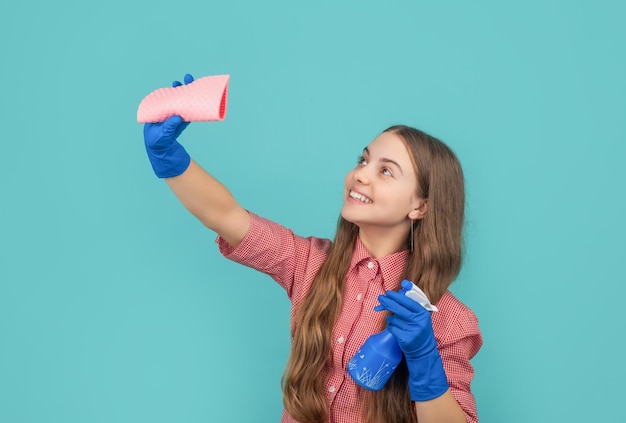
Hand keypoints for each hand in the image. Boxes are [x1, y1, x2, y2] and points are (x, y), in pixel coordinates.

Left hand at [143, 74, 193, 177]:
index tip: (176, 83)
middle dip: (180, 89)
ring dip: (187, 96)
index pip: (163, 98)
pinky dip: (191, 108)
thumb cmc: (157, 145)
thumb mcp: (161, 135)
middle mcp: (165, 113)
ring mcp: (173, 118)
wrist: (163, 156)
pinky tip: (196, 101)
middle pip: (173, 98)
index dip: (170, 90)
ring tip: (192, 85)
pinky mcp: (180, 124)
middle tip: (187, 79)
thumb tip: (177, 116)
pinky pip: (187, 113)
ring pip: (181, 104)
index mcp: (156, 113)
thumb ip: (168, 127)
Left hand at [375, 280, 448, 400]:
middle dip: (388, 303)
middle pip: (399, 309)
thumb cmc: (419, 329)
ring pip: (394, 319)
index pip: (409, 302)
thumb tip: (402, 287)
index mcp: (423, 313)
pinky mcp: (405, 339)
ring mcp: (412, 331)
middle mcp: (419, 322)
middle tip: (380, 298)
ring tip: (394, 320)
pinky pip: (392, 328)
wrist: (423, 350)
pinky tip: (395, 328)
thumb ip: (411, 304)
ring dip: (391, 318)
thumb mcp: (420, 316)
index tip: (389, 293)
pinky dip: (391, 326)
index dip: (398, 296)